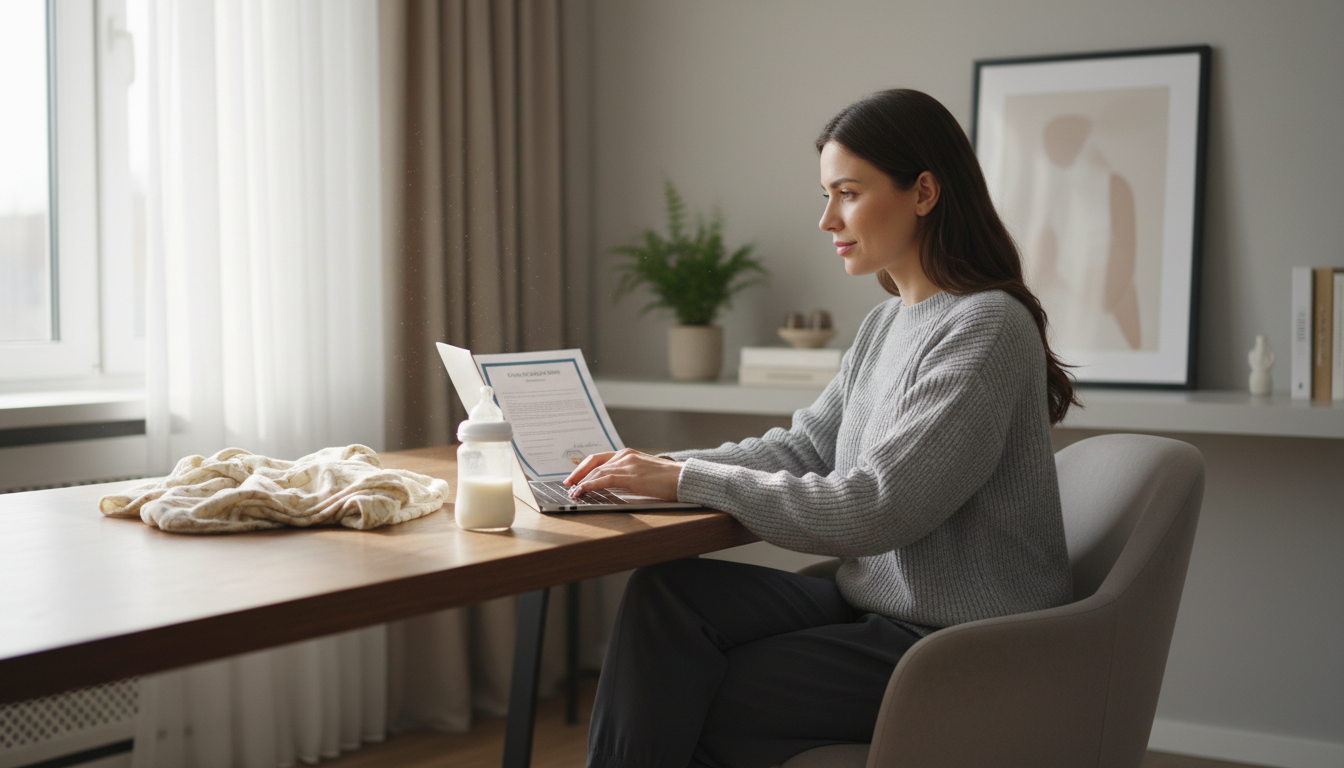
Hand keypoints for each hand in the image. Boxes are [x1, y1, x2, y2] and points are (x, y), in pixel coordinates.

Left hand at [563, 448, 681, 500]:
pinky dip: (589, 485)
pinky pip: (604, 479)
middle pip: (593, 462)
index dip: (584, 467)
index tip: (574, 476)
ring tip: (573, 492)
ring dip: (581, 482)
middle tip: (568, 484)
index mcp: (628, 454)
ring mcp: (627, 464)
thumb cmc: (668, 480)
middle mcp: (625, 455)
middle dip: (577, 474)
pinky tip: (582, 491)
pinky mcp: (630, 476)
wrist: (683, 478)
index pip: (599, 458)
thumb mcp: (644, 474)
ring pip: (596, 471)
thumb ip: (628, 476)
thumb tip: (611, 487)